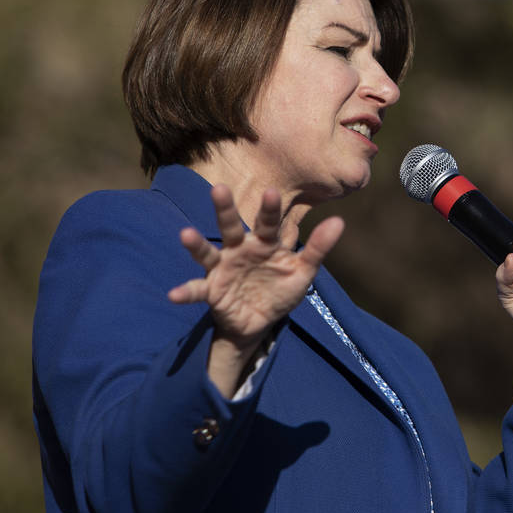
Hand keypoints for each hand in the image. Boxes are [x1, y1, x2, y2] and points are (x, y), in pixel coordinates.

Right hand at [168, 185, 343, 395]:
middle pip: (231, 227)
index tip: (272, 192)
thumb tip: (339, 221)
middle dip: (225, 210)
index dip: (269, 209)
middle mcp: (240, 251)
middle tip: (219, 188)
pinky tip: (173, 294)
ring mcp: (223, 269)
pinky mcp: (212, 291)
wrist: (260, 323)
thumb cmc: (280, 290)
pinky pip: (197, 290)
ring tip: (185, 234)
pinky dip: (185, 292)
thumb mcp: (303, 272)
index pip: (268, 223)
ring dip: (196, 244)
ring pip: (208, 253)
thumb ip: (317, 248)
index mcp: (265, 244)